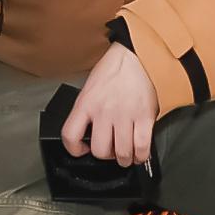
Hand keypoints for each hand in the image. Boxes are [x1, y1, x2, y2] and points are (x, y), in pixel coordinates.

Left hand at [56, 40, 155, 167]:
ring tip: (126, 154)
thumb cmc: (114, 70)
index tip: (82, 149)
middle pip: (100, 151)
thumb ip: (87, 110)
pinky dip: (141, 155)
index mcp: (86, 103)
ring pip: (122, 153)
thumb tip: (89, 132)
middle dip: (105, 156)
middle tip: (110, 151)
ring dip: (124, 159)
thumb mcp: (90, 87)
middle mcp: (103, 112)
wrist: (137, 56)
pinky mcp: (144, 117)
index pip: (70, 135)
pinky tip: (139, 153)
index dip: (74, 149)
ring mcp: (125, 115)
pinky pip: (142, 147)